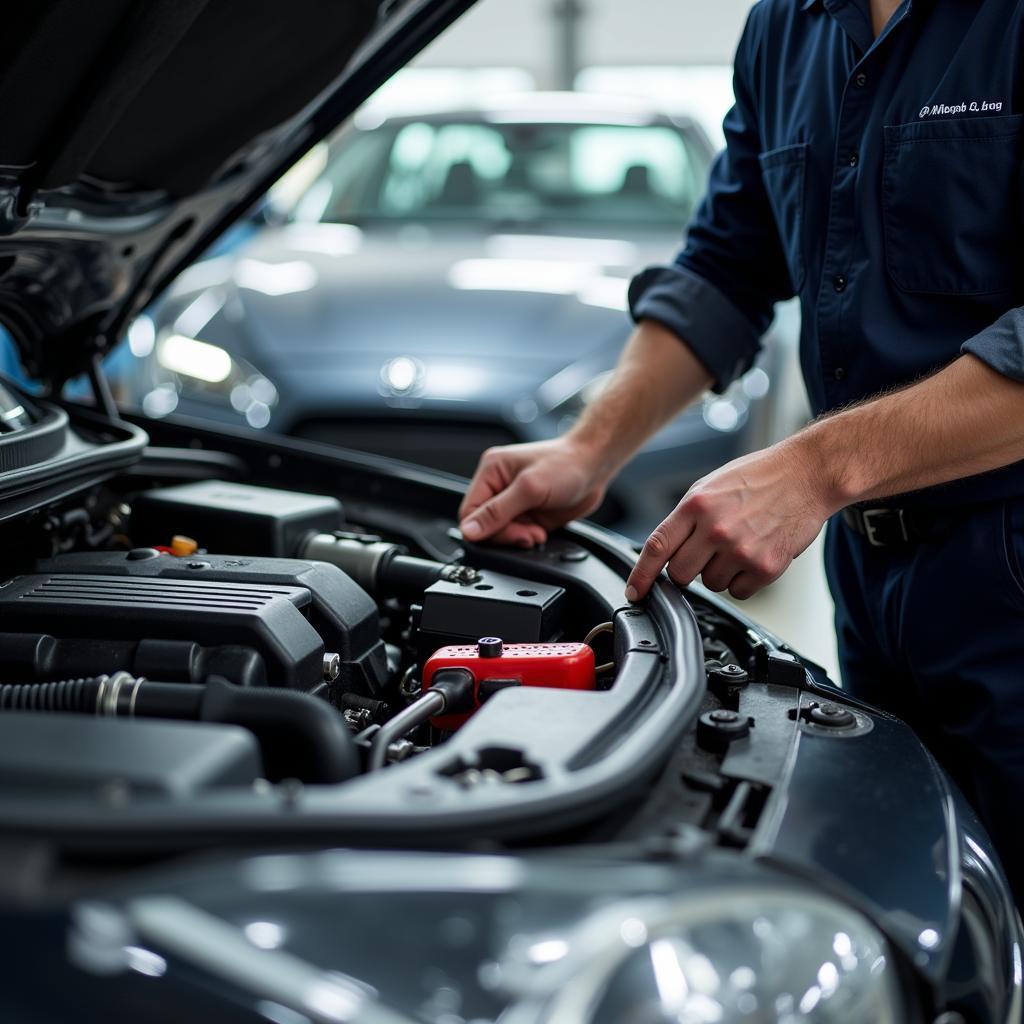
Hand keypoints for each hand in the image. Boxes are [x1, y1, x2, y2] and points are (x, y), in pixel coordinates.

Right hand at [459, 439, 607, 546]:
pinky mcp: (528, 514)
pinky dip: (528, 539)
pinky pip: (517, 535)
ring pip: (502, 533)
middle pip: (485, 526)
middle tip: (527, 534)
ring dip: (519, 538)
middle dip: (506, 534)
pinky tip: (540, 533)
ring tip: (537, 533)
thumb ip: (497, 511)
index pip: (469, 511)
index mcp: (491, 471)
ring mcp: (514, 502)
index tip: (507, 535)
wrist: (595, 466)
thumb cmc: (566, 464)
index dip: (483, 529)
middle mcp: (499, 486)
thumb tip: (470, 530)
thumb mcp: (529, 488)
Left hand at [626, 438, 837, 601]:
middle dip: (687, 569)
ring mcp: (741, 550)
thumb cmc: (759, 477)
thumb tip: (665, 549)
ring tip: (739, 544)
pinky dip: (744, 580)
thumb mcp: (711, 486)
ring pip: (710, 584)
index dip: (641, 575)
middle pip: (680, 574)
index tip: (634, 591)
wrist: (807, 474)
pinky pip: (739, 592)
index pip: (657, 546)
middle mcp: (716, 528)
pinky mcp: (765, 567)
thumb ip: (686, 517)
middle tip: (705, 552)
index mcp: (697, 504)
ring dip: (719, 572)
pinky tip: (755, 554)